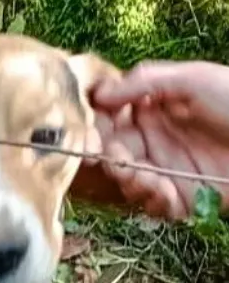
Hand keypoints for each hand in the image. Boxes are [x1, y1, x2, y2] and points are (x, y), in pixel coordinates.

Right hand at [75, 60, 228, 219]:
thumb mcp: (195, 78)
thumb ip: (144, 81)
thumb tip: (99, 95)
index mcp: (153, 106)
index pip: (108, 115)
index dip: (94, 124)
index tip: (87, 132)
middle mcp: (155, 137)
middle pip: (110, 150)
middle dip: (108, 157)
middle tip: (117, 160)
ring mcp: (167, 168)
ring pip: (126, 179)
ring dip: (129, 181)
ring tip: (147, 180)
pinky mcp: (183, 197)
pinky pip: (152, 204)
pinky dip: (152, 200)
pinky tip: (164, 192)